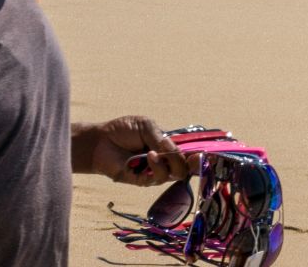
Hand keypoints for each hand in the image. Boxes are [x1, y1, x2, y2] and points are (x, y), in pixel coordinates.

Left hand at [74, 116, 195, 186]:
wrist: (100, 140)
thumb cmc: (123, 130)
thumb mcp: (147, 126)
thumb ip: (162, 139)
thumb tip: (176, 150)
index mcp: (168, 145)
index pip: (189, 152)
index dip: (200, 154)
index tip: (207, 151)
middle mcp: (164, 160)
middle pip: (187, 167)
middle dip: (191, 162)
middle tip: (191, 156)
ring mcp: (154, 171)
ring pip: (175, 174)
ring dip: (171, 162)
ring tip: (156, 151)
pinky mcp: (142, 181)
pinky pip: (157, 178)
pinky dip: (157, 167)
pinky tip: (149, 156)